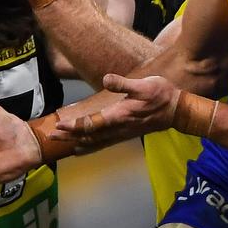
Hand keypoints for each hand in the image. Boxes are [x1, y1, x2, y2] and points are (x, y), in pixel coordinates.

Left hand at [53, 74, 179, 150]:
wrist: (177, 110)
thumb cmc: (161, 95)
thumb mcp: (143, 84)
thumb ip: (123, 83)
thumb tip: (107, 79)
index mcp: (120, 115)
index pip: (92, 123)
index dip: (74, 126)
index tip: (59, 125)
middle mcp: (118, 128)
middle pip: (89, 135)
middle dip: (69, 135)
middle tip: (51, 136)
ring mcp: (122, 133)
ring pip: (95, 142)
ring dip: (77, 142)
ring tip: (62, 143)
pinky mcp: (126, 134)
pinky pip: (104, 143)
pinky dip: (91, 146)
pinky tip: (83, 147)